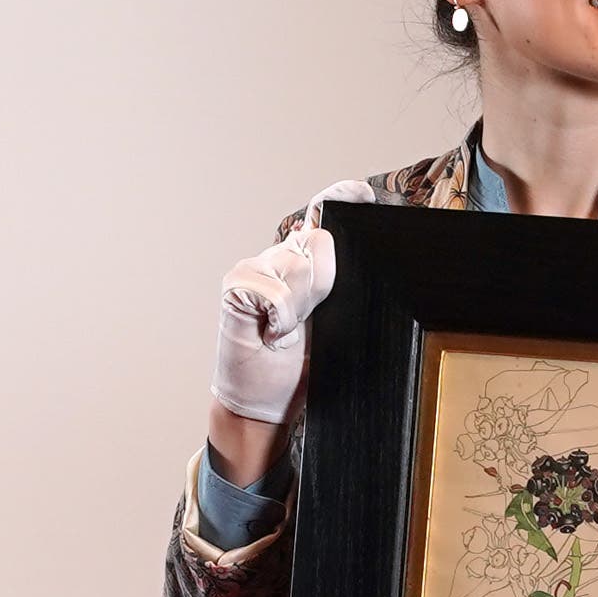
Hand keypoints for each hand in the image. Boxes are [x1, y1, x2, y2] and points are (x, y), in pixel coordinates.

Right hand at [208, 180, 371, 476]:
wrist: (265, 403)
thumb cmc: (300, 366)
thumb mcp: (337, 325)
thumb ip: (341, 289)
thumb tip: (356, 258)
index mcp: (308, 263)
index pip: (324, 214)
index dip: (341, 197)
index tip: (361, 193)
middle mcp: (281, 257)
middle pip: (321, 242)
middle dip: (326, 282)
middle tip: (312, 318)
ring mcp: (255, 268)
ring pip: (296, 265)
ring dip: (300, 306)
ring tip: (288, 331)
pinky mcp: (236, 286)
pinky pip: (272, 290)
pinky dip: (278, 316)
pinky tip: (271, 333)